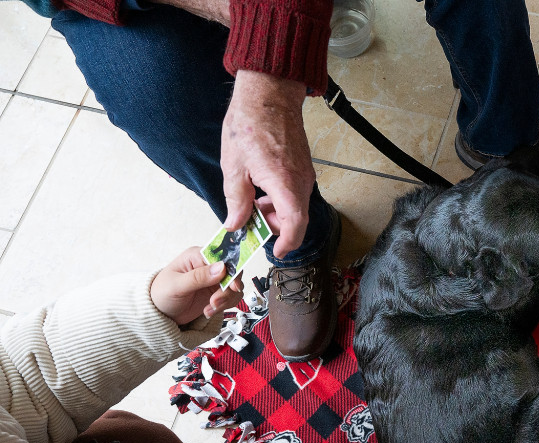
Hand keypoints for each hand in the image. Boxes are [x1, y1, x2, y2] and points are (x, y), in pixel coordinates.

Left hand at [151, 246, 243, 324]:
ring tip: (209, 308)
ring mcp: (214, 280)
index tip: (233, 285)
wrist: (159, 313)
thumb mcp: (176, 285)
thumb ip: (198, 276)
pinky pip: (232, 297)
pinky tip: (209, 310)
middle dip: (228, 290)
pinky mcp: (217, 293)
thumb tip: (221, 267)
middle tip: (215, 301)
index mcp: (197, 256)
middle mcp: (208, 266)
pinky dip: (224, 306)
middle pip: (232, 273)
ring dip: (225, 300)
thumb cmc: (161, 294)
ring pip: (234, 287)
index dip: (231, 271)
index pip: (222, 258)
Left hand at [222, 70, 314, 259]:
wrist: (269, 94)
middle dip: (276, 228)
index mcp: (284, 184)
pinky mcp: (302, 166)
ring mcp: (304, 174)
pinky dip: (280, 199)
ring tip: (252, 205)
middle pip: (296, 219)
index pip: (295, 225)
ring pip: (295, 206)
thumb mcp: (234, 167)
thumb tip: (235, 224)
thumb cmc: (250, 124)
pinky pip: (295, 192)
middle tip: (252, 226)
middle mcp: (300, 181)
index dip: (288, 243)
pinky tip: (261, 190)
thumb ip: (236, 200)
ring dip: (276, 213)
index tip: (277, 252)